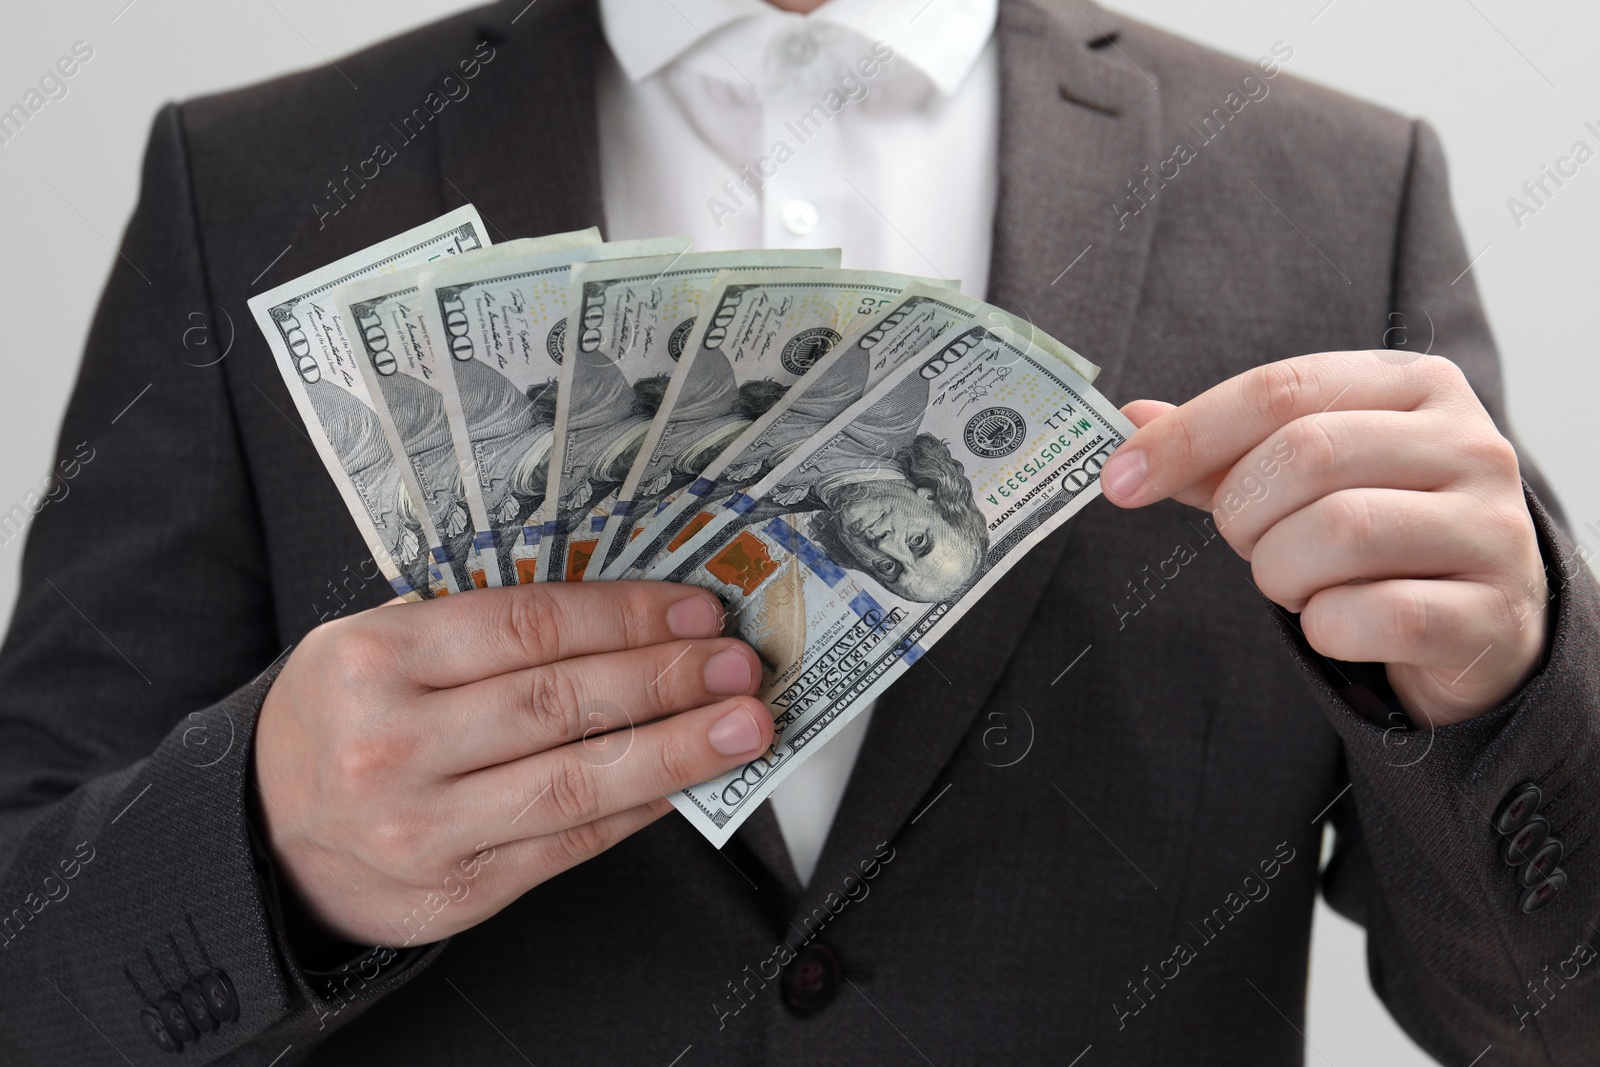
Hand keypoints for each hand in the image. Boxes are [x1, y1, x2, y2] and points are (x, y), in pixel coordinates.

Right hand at [253, 581, 770, 947]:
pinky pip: (568, 844)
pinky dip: (637, 810)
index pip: (528, 625)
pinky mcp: (456, 889)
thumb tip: (625, 617)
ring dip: (675, 750)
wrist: (264, 834)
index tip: (698, 613)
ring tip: (743, 726)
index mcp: (376, 658)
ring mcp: (424, 827)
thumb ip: (482, 628)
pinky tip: (684, 781)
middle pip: (560, 702)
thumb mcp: (380, 645)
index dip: (626, 616)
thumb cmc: (344, 719)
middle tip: (741, 665)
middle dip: (666, 679)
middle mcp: (395, 744)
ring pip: (576, 782)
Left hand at [1100, 352, 1547, 725]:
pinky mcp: (1493, 613)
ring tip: (1297, 583)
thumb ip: (1224, 449)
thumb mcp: (1305, 477)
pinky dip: (1325, 628)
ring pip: (1339, 531)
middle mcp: (1469, 443)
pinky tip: (1335, 625)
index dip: (1186, 435)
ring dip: (1281, 572)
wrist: (1488, 624)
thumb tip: (1130, 417)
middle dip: (1242, 513)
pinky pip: (1374, 615)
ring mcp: (1492, 528)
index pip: (1280, 387)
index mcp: (1415, 386)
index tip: (1118, 480)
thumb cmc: (1378, 534)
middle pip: (1305, 454)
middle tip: (1248, 544)